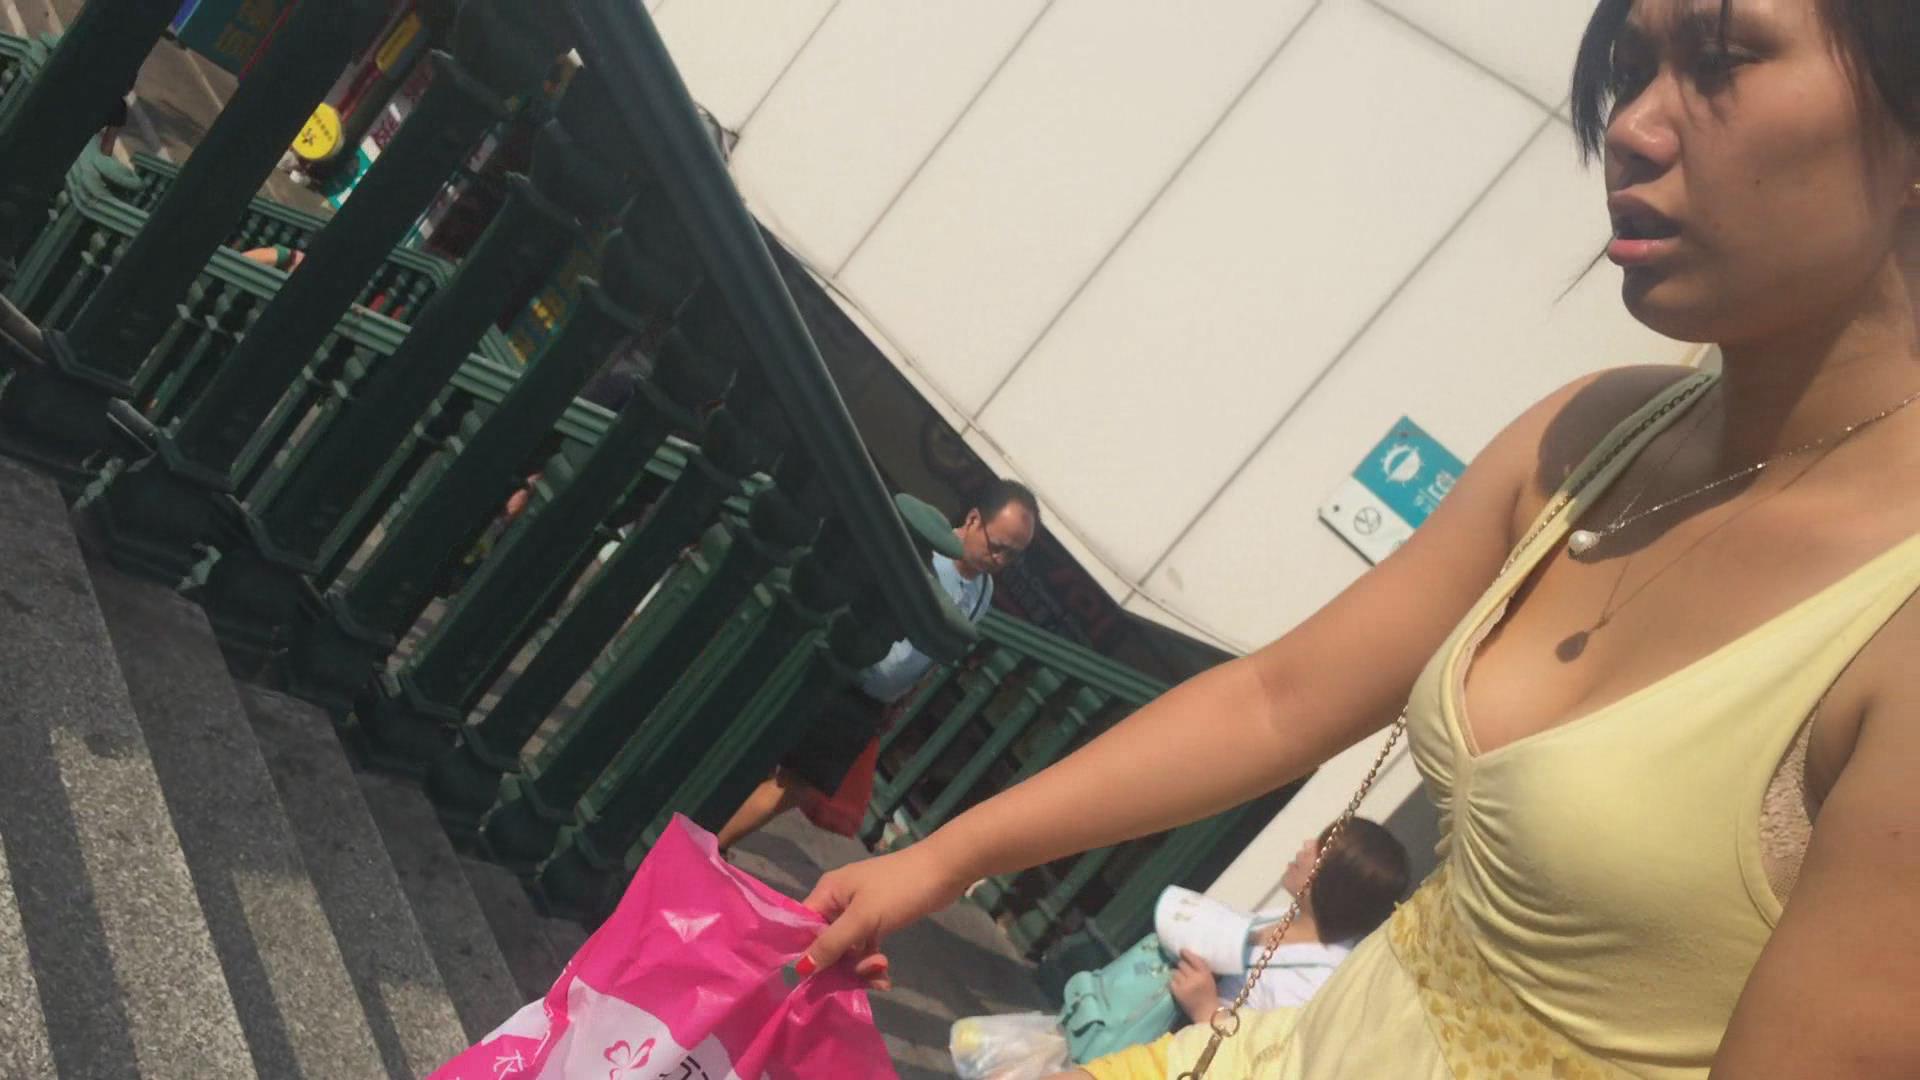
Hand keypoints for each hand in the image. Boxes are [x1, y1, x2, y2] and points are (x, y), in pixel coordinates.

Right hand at [800, 845, 972, 987]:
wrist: (944, 872)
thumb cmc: (899, 890)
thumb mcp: (863, 919)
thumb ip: (832, 944)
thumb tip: (799, 969)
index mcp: (828, 892)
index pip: (803, 927)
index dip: (804, 954)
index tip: (811, 983)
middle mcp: (839, 901)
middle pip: (826, 941)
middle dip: (841, 964)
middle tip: (861, 978)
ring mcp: (860, 910)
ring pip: (848, 947)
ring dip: (860, 966)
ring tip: (881, 974)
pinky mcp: (878, 919)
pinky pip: (865, 945)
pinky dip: (872, 960)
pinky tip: (884, 978)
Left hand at [1171, 950, 1222, 1025]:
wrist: (1207, 1014)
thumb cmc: (1210, 995)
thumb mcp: (1211, 979)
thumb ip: (1201, 968)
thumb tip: (1188, 956)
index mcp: (1205, 974)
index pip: (1194, 959)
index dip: (1186, 954)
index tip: (1182, 951)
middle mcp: (1195, 978)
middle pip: (1182, 964)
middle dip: (1182, 966)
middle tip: (1184, 970)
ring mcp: (1185, 985)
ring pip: (1175, 972)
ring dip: (1178, 974)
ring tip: (1182, 979)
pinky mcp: (1177, 992)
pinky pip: (1171, 981)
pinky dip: (1174, 983)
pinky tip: (1179, 986)